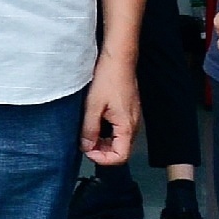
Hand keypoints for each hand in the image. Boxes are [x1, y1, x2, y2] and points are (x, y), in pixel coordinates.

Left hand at [81, 49, 136, 164]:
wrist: (119, 60)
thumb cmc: (109, 78)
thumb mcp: (93, 106)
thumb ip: (89, 129)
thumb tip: (86, 146)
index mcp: (127, 126)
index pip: (120, 157)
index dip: (102, 159)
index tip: (88, 152)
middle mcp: (133, 125)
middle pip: (121, 151)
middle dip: (102, 152)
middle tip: (85, 143)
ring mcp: (132, 118)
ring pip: (120, 141)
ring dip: (104, 142)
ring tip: (88, 133)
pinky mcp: (128, 111)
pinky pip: (120, 130)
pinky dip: (107, 132)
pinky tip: (95, 123)